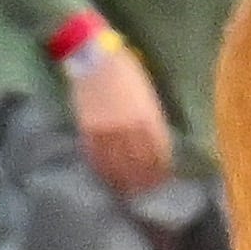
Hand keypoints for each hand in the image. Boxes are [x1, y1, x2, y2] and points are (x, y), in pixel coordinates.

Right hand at [65, 39, 175, 197]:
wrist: (94, 58)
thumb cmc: (126, 71)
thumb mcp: (147, 94)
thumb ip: (151, 118)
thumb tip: (155, 140)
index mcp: (148, 118)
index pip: (158, 153)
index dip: (161, 169)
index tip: (162, 179)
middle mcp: (129, 129)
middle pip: (139, 163)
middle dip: (144, 180)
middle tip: (145, 191)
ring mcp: (107, 132)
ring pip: (117, 165)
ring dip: (124, 181)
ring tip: (127, 191)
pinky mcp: (88, 130)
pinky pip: (96, 157)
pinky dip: (103, 170)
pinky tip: (107, 178)